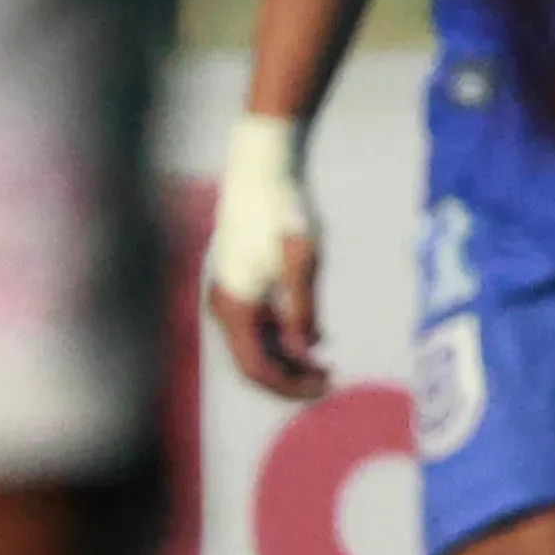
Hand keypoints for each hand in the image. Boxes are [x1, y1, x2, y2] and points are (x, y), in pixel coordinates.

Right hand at [204, 115, 330, 399]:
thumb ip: (302, 309)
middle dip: (290, 376)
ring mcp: (230, 294)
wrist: (262, 168)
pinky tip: (313, 337)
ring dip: (288, 358)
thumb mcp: (302, 261)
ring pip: (255, 345)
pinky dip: (283, 336)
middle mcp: (225, 305)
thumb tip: (304, 349)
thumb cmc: (284, 210)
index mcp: (235, 305)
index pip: (256, 368)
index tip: (325, 386)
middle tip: (330, 378)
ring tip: (324, 362)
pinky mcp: (240, 283)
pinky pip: (258, 323)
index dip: (290, 385)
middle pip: (253, 362)